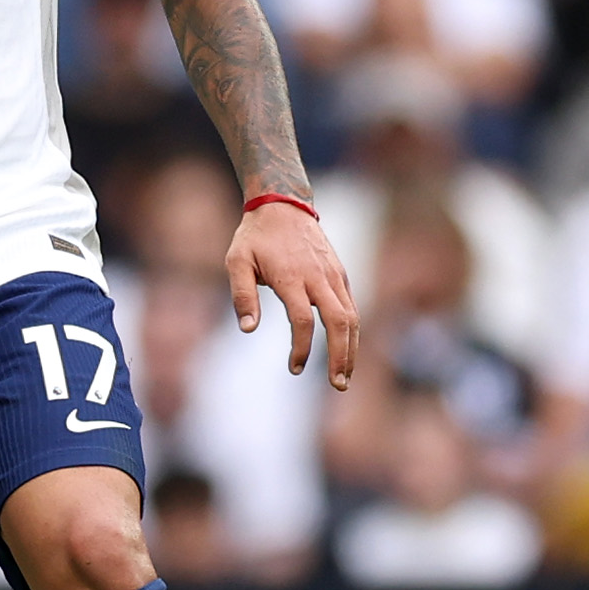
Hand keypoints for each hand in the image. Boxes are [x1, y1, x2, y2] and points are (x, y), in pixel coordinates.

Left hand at [228, 201, 357, 389]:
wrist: (282, 204)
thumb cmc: (255, 237)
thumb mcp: (237, 261)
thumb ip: (242, 295)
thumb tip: (248, 329)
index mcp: (291, 276)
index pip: (303, 320)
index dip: (301, 348)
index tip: (294, 368)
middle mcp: (318, 276)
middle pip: (339, 322)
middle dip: (342, 356)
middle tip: (339, 385)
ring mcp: (334, 274)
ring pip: (352, 316)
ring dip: (352, 348)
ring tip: (345, 376)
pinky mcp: (340, 273)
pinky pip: (351, 306)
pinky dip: (352, 331)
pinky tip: (346, 349)